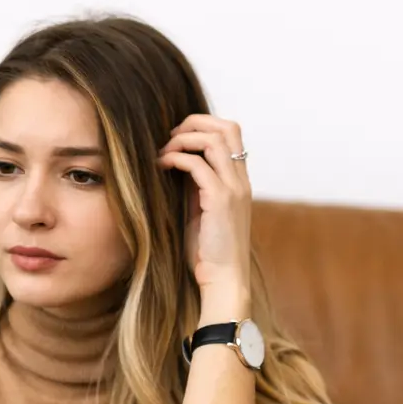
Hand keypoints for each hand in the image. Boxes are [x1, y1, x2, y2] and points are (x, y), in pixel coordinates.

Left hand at [157, 115, 254, 320]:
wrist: (223, 280)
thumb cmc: (209, 251)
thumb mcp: (202, 211)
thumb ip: (196, 186)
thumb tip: (177, 163)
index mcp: (239, 180)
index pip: (231, 133)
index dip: (202, 126)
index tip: (176, 139)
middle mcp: (241, 180)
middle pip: (227, 126)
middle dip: (194, 123)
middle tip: (169, 138)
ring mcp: (234, 188)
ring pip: (214, 140)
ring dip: (183, 139)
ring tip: (163, 153)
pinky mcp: (221, 200)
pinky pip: (198, 164)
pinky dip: (176, 158)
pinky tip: (161, 167)